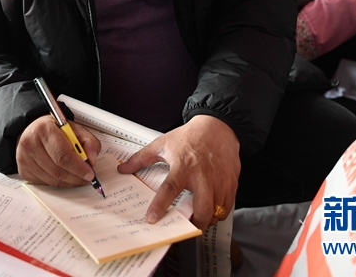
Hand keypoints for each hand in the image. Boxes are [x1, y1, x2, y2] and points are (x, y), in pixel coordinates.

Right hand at [16, 116, 100, 187]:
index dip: (79, 167)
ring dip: (69, 182)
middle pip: (58, 170)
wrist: (32, 131)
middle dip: (76, 177)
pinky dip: (59, 182)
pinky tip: (64, 175)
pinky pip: (46, 183)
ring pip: (53, 180)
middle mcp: (30, 143)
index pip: (63, 155)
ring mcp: (25, 159)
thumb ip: (88, 141)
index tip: (89, 173)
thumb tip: (92, 159)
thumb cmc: (54, 130)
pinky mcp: (24, 170)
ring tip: (77, 176)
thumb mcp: (74, 128)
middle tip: (86, 177)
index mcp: (44, 129)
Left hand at [118, 115, 239, 229]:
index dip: (160, 206)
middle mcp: (202, 176)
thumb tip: (124, 168)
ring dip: (207, 219)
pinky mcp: (231, 183)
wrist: (218, 127)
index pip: (170, 189)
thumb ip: (141, 158)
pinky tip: (212, 210)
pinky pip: (228, 206)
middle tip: (186, 227)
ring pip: (216, 211)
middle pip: (201, 209)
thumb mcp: (163, 144)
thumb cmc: (191, 137)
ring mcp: (219, 181)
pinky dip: (220, 213)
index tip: (152, 218)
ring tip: (199, 219)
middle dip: (194, 223)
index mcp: (184, 166)